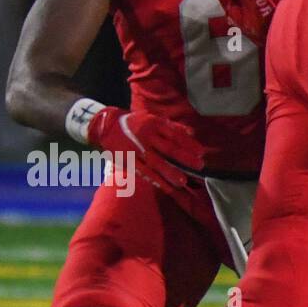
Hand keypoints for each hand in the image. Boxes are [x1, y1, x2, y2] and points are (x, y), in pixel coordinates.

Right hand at [87, 107, 204, 190]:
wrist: (106, 126)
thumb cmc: (133, 123)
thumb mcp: (152, 119)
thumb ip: (172, 126)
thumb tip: (191, 133)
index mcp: (152, 124)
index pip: (174, 135)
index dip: (189, 144)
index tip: (201, 153)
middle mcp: (145, 136)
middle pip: (168, 149)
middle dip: (184, 158)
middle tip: (199, 166)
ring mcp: (136, 150)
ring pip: (156, 163)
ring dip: (170, 173)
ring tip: (183, 181)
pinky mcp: (128, 161)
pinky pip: (144, 172)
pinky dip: (156, 180)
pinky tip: (166, 187)